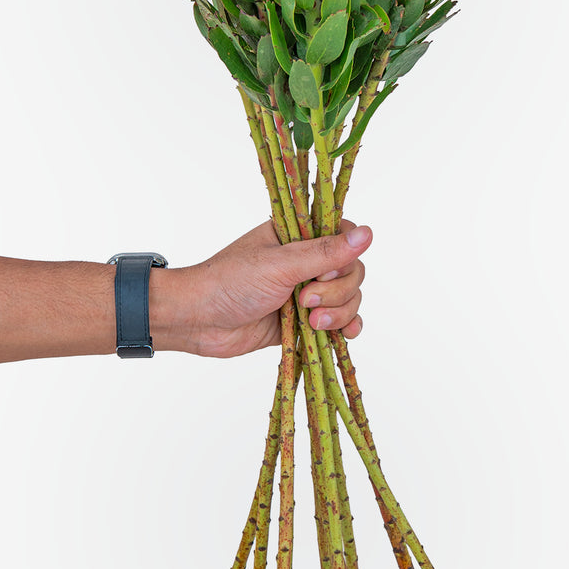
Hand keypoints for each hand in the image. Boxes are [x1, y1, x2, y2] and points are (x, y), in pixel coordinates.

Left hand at [159, 219, 371, 358]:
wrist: (201, 321)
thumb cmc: (231, 282)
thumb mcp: (280, 264)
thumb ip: (325, 253)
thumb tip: (368, 234)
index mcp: (298, 235)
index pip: (344, 235)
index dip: (345, 256)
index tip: (325, 271)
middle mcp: (306, 260)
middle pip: (353, 271)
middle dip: (338, 291)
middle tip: (306, 300)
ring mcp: (308, 291)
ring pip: (350, 298)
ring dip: (339, 313)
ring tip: (311, 322)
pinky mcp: (306, 320)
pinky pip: (342, 321)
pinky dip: (346, 327)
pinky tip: (342, 334)